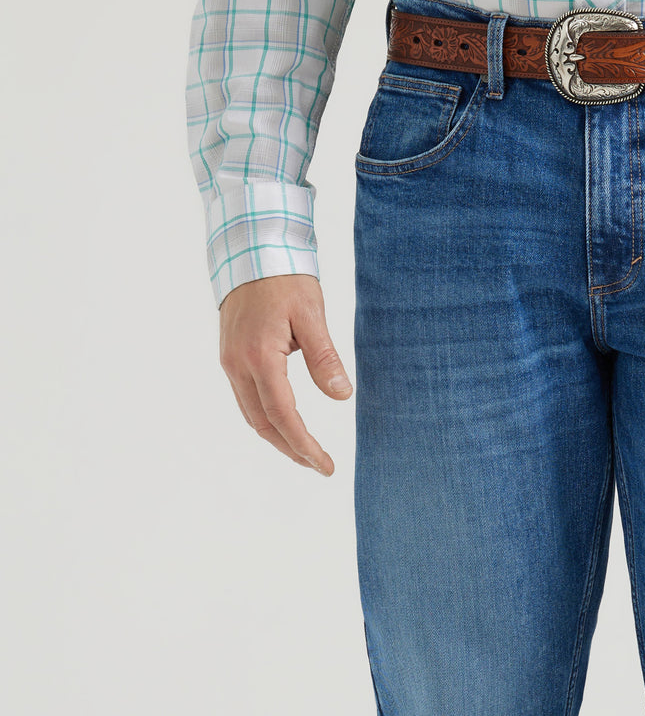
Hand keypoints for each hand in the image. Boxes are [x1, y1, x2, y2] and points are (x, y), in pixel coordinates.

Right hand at [218, 274, 351, 474]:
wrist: (250, 249)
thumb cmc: (285, 278)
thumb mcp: (312, 315)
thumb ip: (324, 357)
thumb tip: (341, 395)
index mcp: (259, 357)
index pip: (283, 415)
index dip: (304, 445)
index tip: (325, 465)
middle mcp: (237, 364)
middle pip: (263, 423)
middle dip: (291, 449)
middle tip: (320, 466)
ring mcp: (230, 362)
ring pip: (252, 415)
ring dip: (278, 438)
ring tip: (305, 453)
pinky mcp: (231, 357)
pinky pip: (246, 399)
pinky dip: (266, 419)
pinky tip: (284, 424)